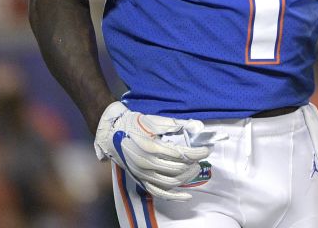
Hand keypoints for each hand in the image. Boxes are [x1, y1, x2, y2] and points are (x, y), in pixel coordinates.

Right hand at [94, 101, 210, 200]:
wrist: (111, 131)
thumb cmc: (134, 123)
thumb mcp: (155, 120)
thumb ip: (177, 124)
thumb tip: (197, 127)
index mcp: (151, 147)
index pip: (181, 154)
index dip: (197, 153)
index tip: (206, 150)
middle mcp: (146, 163)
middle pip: (178, 170)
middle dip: (193, 164)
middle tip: (201, 158)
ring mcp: (142, 174)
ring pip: (171, 183)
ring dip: (186, 178)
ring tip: (195, 169)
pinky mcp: (140, 179)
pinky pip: (158, 193)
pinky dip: (174, 196)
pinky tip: (186, 195)